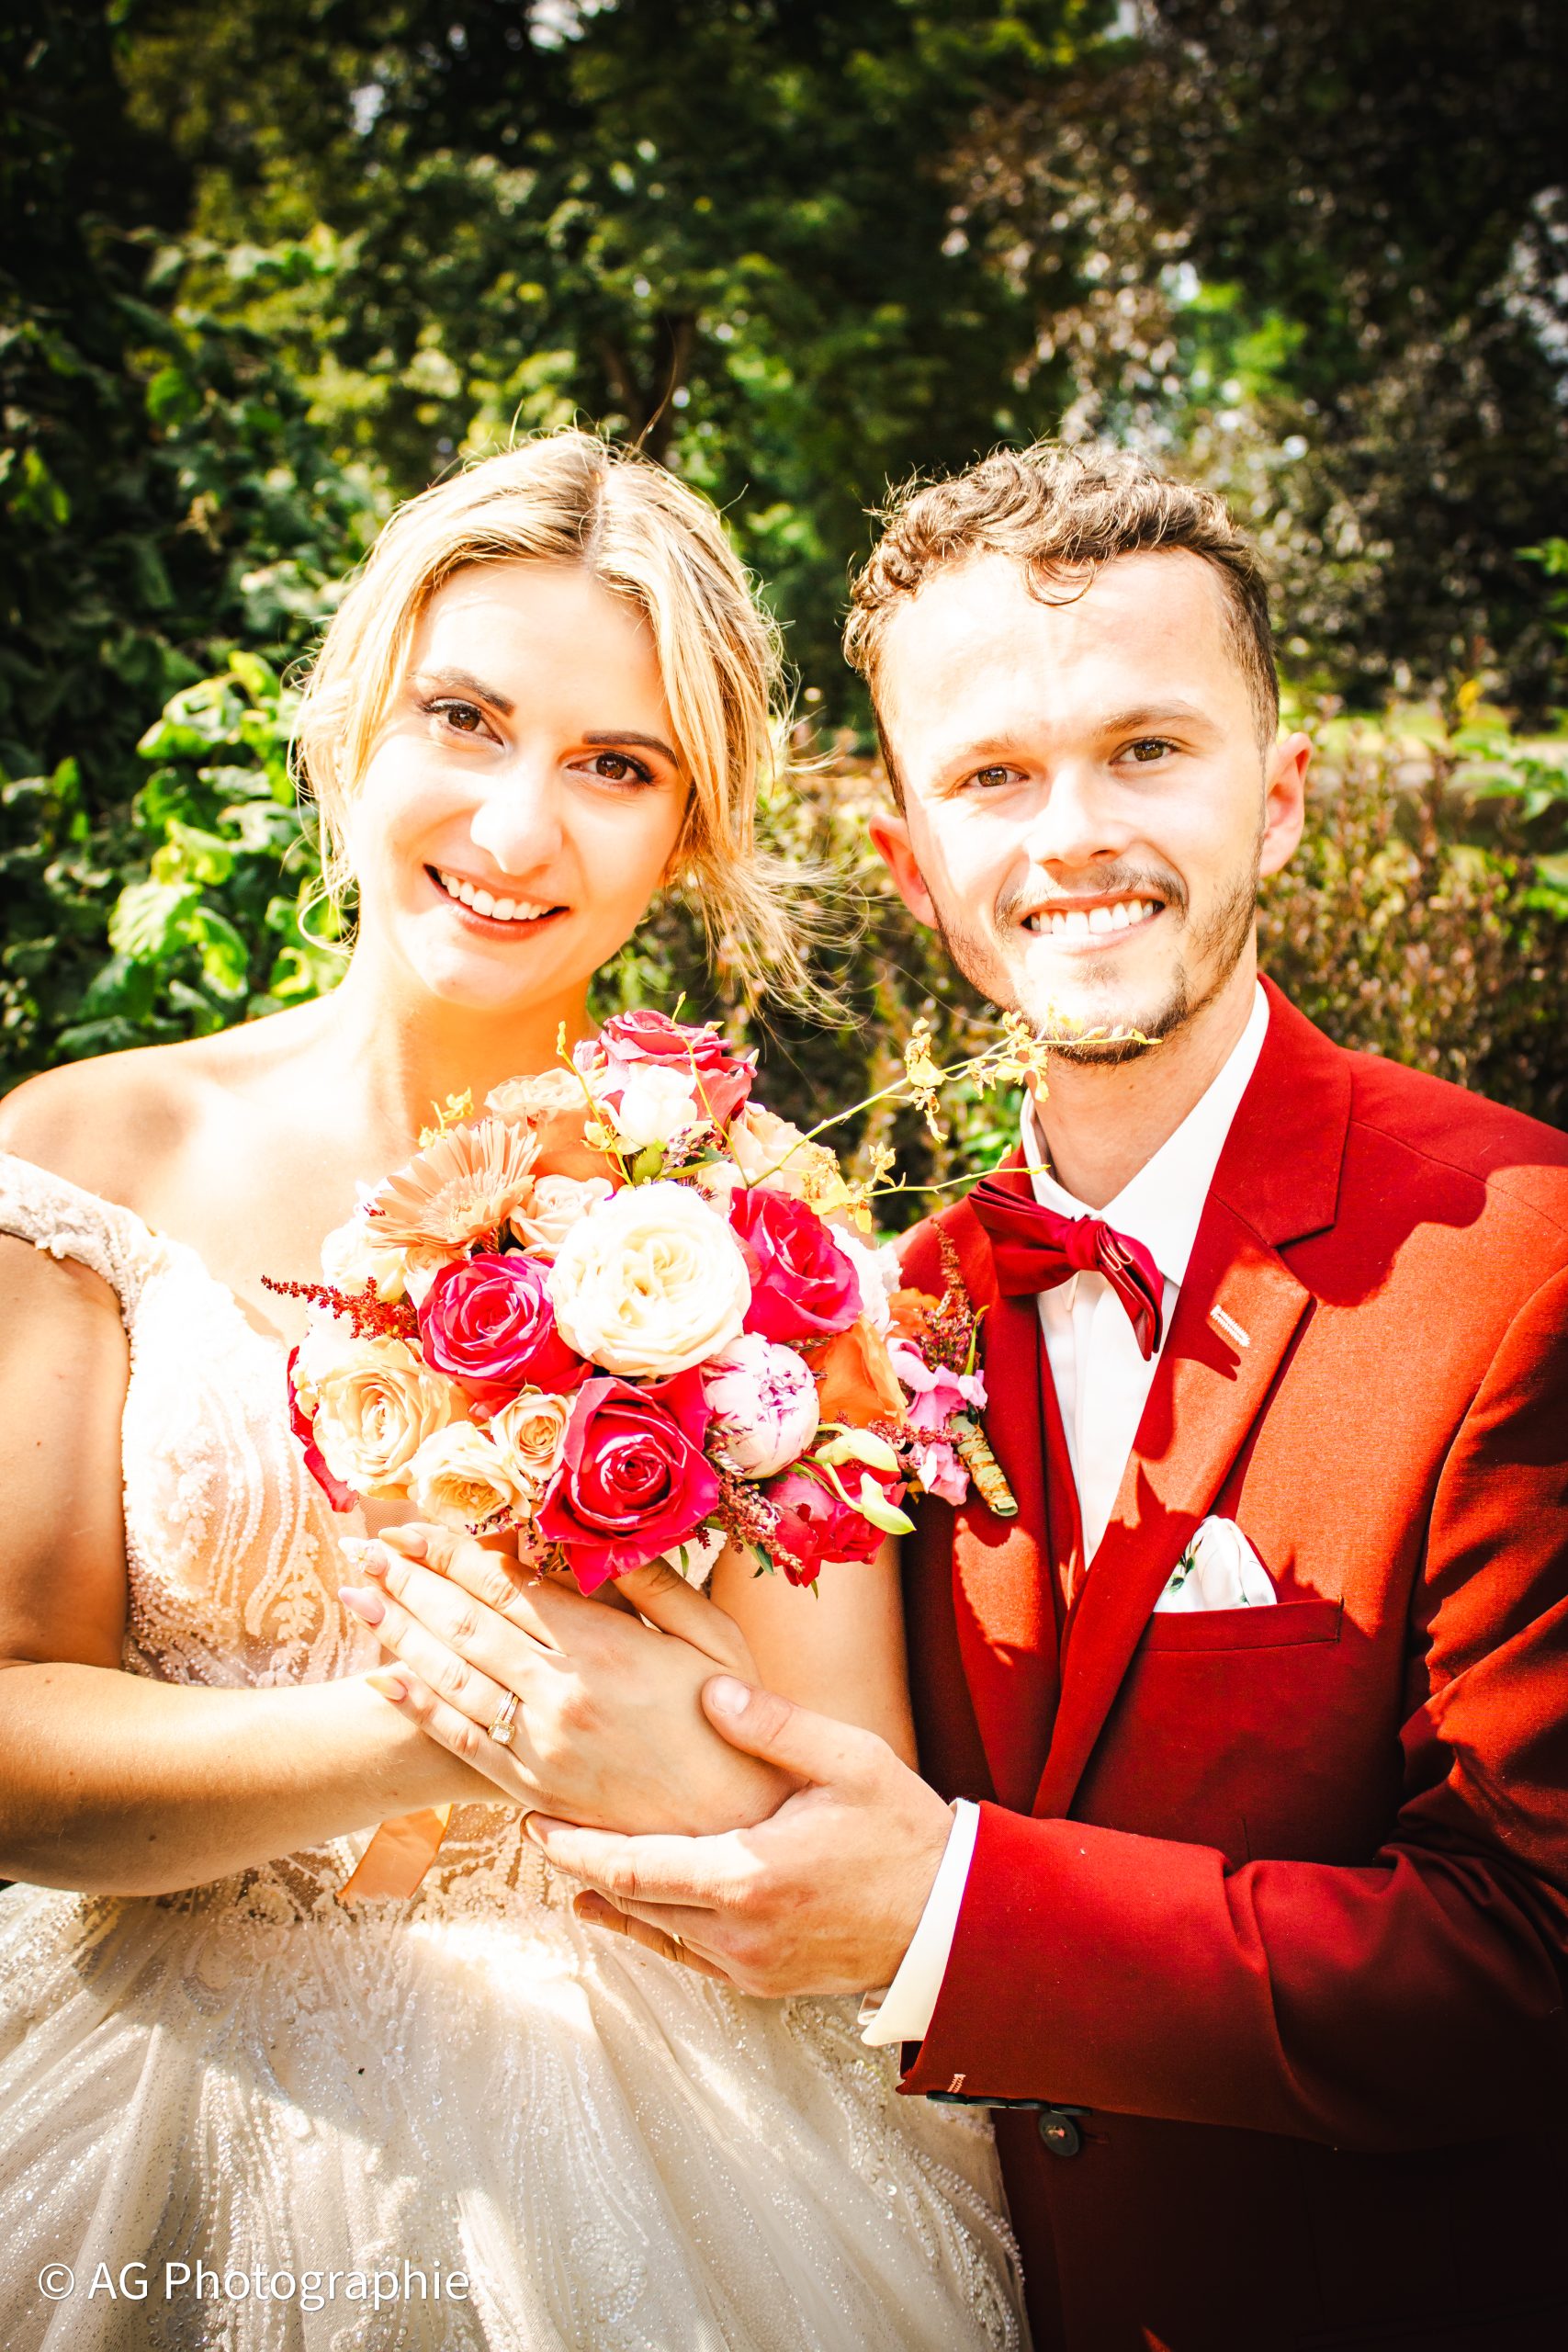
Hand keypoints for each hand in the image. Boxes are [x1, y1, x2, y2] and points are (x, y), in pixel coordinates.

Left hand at [340, 1528, 791, 1835]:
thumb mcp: (715, 1638)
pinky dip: (415, 1705)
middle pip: (463, 1624)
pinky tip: (382, 1678)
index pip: (505, 1586)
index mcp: (604, 1645)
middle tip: (362, 1549)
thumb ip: (657, 1585)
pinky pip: (459, 1740)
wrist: (734, 1827)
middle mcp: (561, 1691)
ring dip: (395, 1633)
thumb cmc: (732, 1722)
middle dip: (407, 1582)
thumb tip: (601, 1540)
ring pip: (450, 1677)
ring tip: (355, 1597)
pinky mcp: (532, 1787)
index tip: (410, 1527)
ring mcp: (540, 1744)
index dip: (450, 1553)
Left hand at [528, 1675, 955, 1996]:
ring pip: (654, 1930)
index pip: (635, 1865)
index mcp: (748, 1875)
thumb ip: (774, 1724)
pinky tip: (615, 1908)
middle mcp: (737, 1932)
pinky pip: (684, 1954)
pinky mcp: (761, 1980)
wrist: (953, 1920)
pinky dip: (645, 1928)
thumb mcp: (849, 1761)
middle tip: (534, 1827)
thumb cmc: (903, 1832)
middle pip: (632, 1901)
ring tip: (565, 1858)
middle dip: (579, 1864)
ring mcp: (748, 1964)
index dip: (576, 1845)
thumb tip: (708, 1688)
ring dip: (610, 1894)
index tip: (533, 1821)